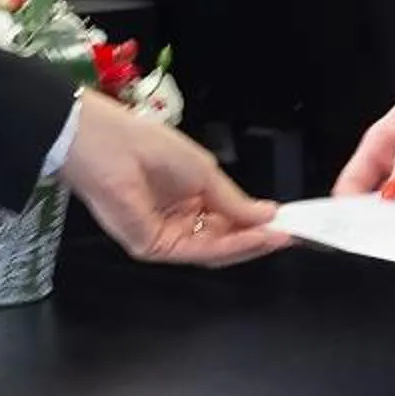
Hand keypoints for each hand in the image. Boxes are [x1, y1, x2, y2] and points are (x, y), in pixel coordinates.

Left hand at [59, 93, 289, 265]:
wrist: (107, 145)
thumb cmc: (148, 147)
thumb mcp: (204, 171)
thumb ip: (234, 201)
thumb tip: (267, 215)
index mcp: (188, 199)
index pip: (227, 221)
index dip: (257, 224)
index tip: (286, 223)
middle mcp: (178, 221)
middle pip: (224, 240)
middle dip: (257, 239)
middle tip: (288, 235)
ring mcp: (165, 236)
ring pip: (214, 250)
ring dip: (248, 244)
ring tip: (277, 236)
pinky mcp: (153, 246)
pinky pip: (197, 250)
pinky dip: (229, 245)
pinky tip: (252, 236)